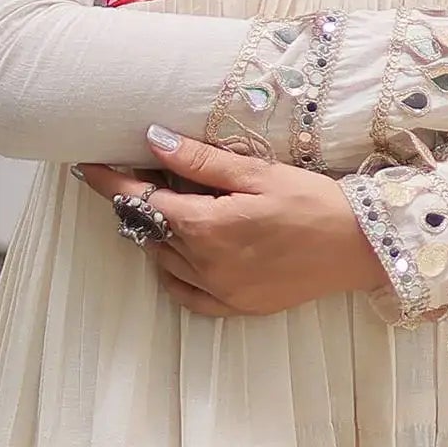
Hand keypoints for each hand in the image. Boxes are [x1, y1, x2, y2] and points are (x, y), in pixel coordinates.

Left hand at [74, 131, 391, 315]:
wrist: (361, 247)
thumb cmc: (313, 202)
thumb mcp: (256, 172)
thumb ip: (199, 161)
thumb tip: (152, 139)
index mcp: (207, 227)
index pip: (141, 200)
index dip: (110, 180)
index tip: (86, 165)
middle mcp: (206, 265)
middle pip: (150, 231)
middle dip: (140, 202)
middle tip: (146, 176)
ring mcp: (220, 290)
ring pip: (165, 261)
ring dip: (159, 235)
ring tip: (176, 208)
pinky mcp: (237, 306)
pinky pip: (188, 296)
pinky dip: (175, 275)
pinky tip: (183, 254)